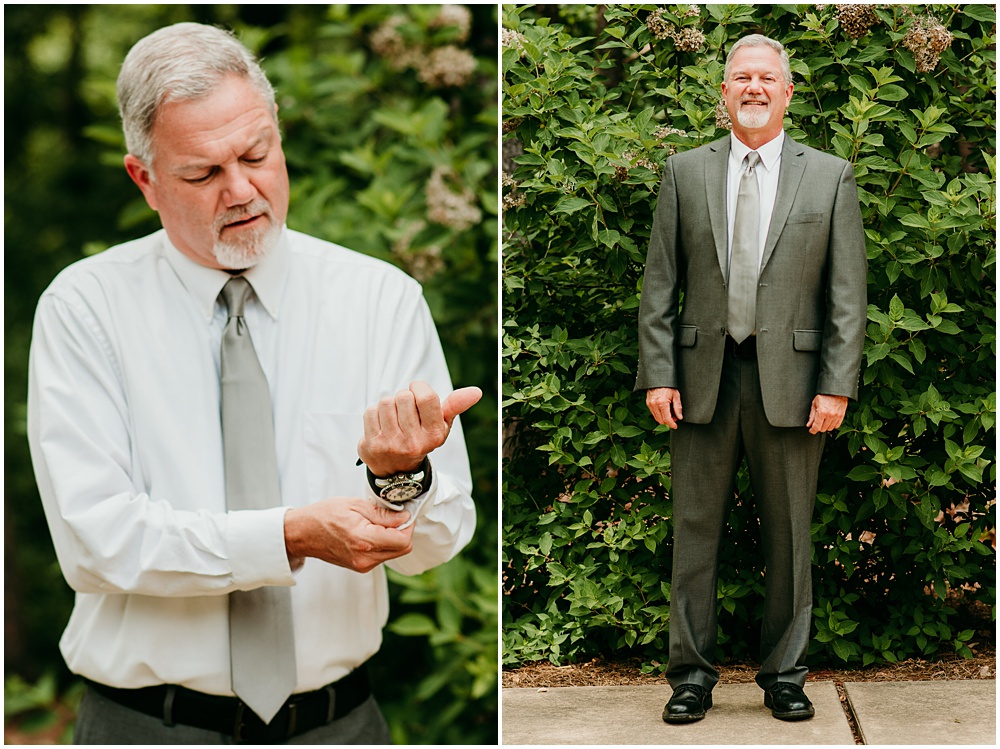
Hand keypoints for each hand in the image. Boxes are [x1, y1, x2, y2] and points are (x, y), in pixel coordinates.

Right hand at [284, 498, 413, 572]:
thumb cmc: (324, 515)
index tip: (404, 514)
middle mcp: (365, 558)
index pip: (403, 541)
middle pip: (403, 549)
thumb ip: (383, 514)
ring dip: (392, 538)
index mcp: (364, 541)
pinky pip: (382, 556)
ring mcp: (363, 565)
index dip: (408, 526)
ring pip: (394, 553)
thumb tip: (405, 518)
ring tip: (376, 524)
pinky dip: (383, 544)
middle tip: (393, 517)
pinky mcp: (361, 567)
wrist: (303, 533)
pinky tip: (370, 532)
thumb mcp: (355, 505)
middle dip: (403, 532)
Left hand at [357, 382, 481, 476]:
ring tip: (393, 418)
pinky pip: (370, 412)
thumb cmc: (421, 437)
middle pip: (403, 397)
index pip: (426, 397)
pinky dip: (374, 414)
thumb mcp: (441, 424)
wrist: (397, 469)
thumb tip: (477, 391)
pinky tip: (381, 425)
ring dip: (388, 405)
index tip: (417, 392)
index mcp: (434, 435)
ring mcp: (392, 445)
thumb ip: (456, 405)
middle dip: (403, 397)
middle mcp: (414, 442)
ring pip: (385, 402)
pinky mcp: (372, 445)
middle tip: (405, 410)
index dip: (419, 387)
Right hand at [646, 387, 683, 428]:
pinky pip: (654, 413)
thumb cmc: (668, 386)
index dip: (672, 424)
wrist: (658, 379)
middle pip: (661, 420)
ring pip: (657, 418)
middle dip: (668, 422)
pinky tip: (664, 410)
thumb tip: (679, 417)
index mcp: (662, 403)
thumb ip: (678, 407)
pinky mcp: (648, 403)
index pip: (667, 419)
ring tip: (670, 413)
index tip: (675, 426)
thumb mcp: (676, 395)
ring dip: (664, 419)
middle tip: (675, 418)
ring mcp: (650, 404)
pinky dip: (659, 415)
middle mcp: (654, 404)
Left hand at [807, 393, 847, 434]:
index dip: (812, 430)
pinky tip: (829, 421)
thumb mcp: (815, 404)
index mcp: (822, 412)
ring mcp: (837, 416)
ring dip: (825, 426)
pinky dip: (832, 425)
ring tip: (823, 421)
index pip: (816, 427)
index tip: (811, 430)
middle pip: (823, 429)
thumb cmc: (825, 395)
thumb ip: (812, 416)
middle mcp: (830, 415)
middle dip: (818, 427)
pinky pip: (837, 426)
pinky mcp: (842, 416)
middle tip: (817, 423)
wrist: (836, 390)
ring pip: (830, 428)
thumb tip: (809, 424)